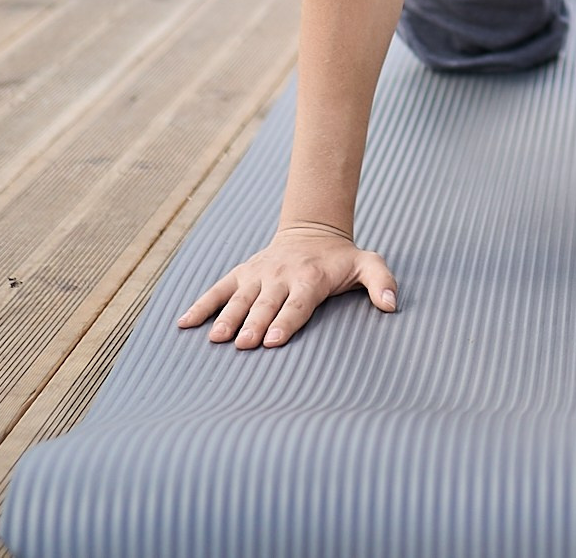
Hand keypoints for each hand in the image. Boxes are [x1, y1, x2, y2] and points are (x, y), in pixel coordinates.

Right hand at [176, 221, 397, 348]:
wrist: (312, 232)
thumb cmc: (340, 259)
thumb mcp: (368, 264)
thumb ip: (383, 281)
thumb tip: (391, 305)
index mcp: (310, 278)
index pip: (297, 304)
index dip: (286, 321)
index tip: (274, 340)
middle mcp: (281, 276)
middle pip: (266, 305)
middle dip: (255, 324)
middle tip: (242, 343)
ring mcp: (259, 274)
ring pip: (241, 298)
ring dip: (228, 318)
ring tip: (217, 337)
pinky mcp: (242, 274)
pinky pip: (219, 289)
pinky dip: (202, 304)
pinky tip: (185, 323)